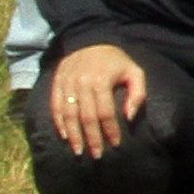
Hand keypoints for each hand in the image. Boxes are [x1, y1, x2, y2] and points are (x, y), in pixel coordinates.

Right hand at [43, 42, 144, 157]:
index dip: (110, 130)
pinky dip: (59, 122)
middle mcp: (82, 82)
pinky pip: (55, 106)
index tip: (115, 144)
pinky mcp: (57, 83)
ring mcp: (67, 83)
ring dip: (74, 135)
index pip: (106, 112)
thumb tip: (129, 117)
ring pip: (69, 114)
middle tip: (97, 154)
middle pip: (86, 117)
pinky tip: (65, 136)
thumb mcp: (134, 72)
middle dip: (92, 138)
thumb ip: (138, 94)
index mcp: (102, 80)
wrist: (90, 39)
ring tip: (79, 151)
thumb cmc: (115, 61)